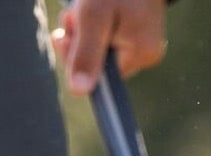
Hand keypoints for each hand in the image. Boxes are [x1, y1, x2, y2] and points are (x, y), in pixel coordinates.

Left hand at [53, 0, 167, 95]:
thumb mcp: (93, 16)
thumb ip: (86, 54)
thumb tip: (80, 92)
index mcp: (141, 54)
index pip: (99, 76)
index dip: (77, 59)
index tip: (65, 36)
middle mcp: (145, 53)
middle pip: (97, 63)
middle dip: (78, 41)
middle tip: (74, 16)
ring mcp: (140, 42)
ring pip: (97, 49)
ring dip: (81, 31)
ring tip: (81, 7)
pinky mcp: (134, 30)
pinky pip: (104, 37)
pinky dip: (90, 24)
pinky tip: (89, 9)